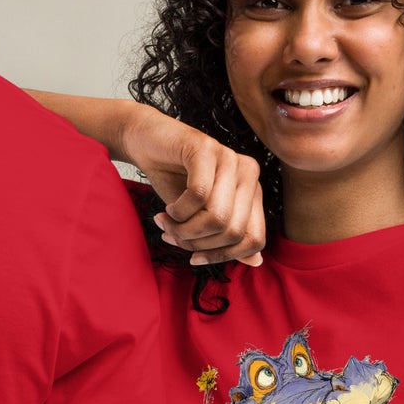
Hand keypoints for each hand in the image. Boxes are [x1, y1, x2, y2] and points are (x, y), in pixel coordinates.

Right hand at [116, 104, 265, 266]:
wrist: (146, 142)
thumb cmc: (174, 180)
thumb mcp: (201, 215)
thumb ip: (227, 237)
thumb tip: (257, 261)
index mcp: (252, 191)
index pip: (254, 239)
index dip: (224, 256)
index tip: (194, 258)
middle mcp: (248, 174)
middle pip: (233, 232)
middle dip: (198, 243)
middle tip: (173, 236)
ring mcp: (230, 158)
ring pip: (217, 218)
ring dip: (185, 229)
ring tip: (166, 223)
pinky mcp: (206, 148)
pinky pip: (198, 195)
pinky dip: (178, 210)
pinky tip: (168, 208)